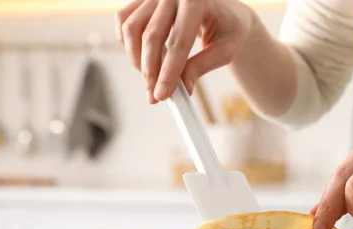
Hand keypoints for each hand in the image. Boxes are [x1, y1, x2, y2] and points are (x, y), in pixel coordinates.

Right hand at [116, 0, 253, 102]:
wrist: (225, 11)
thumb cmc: (228, 29)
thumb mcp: (225, 50)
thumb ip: (203, 66)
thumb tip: (183, 88)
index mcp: (198, 1)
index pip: (179, 42)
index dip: (169, 71)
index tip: (162, 95)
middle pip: (152, 36)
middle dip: (150, 71)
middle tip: (154, 95)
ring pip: (132, 29)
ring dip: (137, 59)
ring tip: (151, 78)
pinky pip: (124, 19)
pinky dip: (127, 41)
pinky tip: (140, 58)